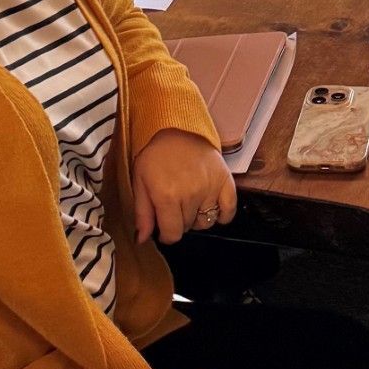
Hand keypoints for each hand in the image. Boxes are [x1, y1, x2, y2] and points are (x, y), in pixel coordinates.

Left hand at [132, 128, 236, 244]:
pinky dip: (222, 214)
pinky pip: (229, 210)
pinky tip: (211, 207)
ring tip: (191, 202)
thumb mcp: (140, 182)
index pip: (173, 234)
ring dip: (198, 218)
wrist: (178, 128)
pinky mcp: (225, 181)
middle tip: (174, 205)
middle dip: (180, 221)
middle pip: (188, 227)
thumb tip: (141, 240)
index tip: (164, 228)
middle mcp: (191, 194)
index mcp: (167, 196)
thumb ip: (142, 214)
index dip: (166, 235)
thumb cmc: (156, 156)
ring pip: (207, 222)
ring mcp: (210, 188)